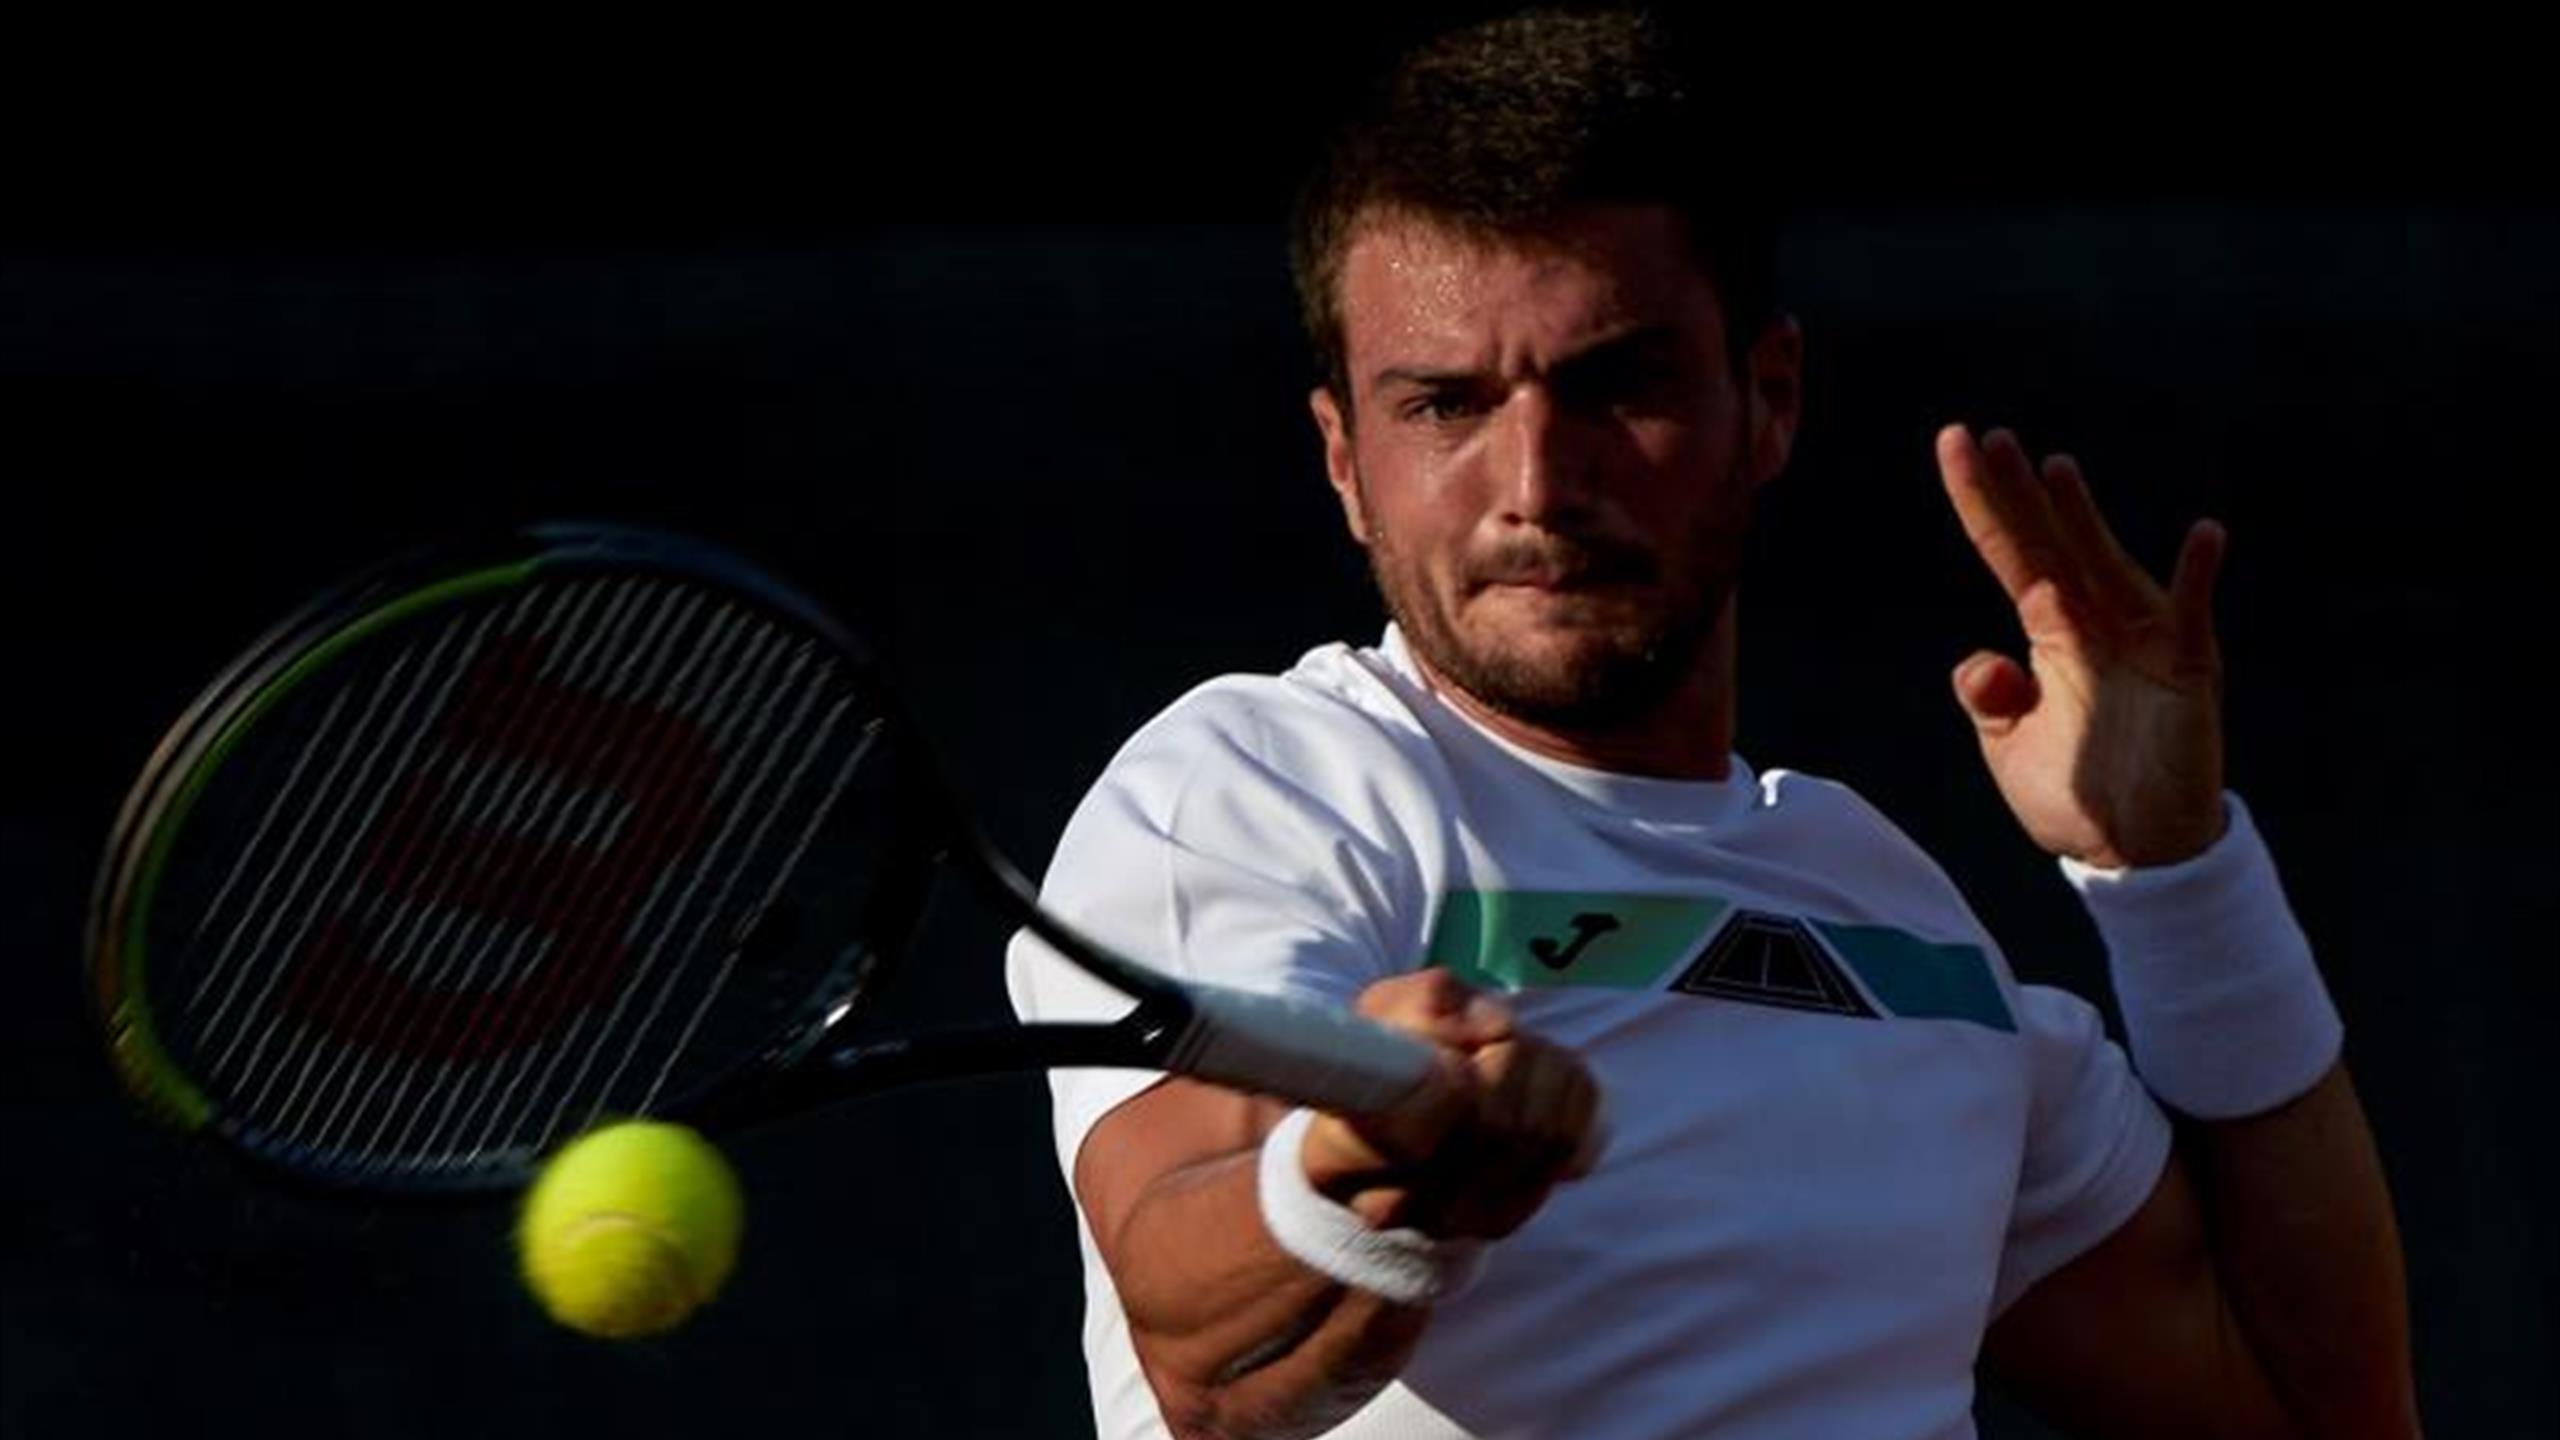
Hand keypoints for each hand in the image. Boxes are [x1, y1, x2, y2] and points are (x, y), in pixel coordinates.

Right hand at [1302, 969, 1604, 1239]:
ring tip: (1517, 1051)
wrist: (1405, 1117)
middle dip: (1507, 1058)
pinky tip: (1540, 1082)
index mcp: (1335, 1156)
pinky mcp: (1510, 1215)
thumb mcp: (1385, 1011)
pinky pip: (1574, 1143)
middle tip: (1492, 1038)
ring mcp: (1453, 1222)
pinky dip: (1569, 1096)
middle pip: (1491, 1126)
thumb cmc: (1386, 1057)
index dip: (1443, 1084)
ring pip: (1541, 1132)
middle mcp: (1391, 1208)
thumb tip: (1492, 1026)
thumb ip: (1428, 1003)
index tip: (1451, 1057)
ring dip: (1543, 1071)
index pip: (1402, 1136)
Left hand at [1936, 425, 2229, 868]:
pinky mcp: (2185, 670)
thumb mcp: (2008, 748)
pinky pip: (2191, 614)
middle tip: (1990, 438)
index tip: (1955, 445)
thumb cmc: (2077, 795)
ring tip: (2055, 471)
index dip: (1982, 503)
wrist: (2135, 851)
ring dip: (2082, 521)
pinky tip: (2204, 535)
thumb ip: (1987, 699)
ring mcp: (2141, 641)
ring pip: (2107, 565)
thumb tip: (1980, 664)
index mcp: (2050, 634)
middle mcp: (2093, 623)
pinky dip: (2197, 576)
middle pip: (2050, 544)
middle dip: (2019, 495)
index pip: (2009, 553)